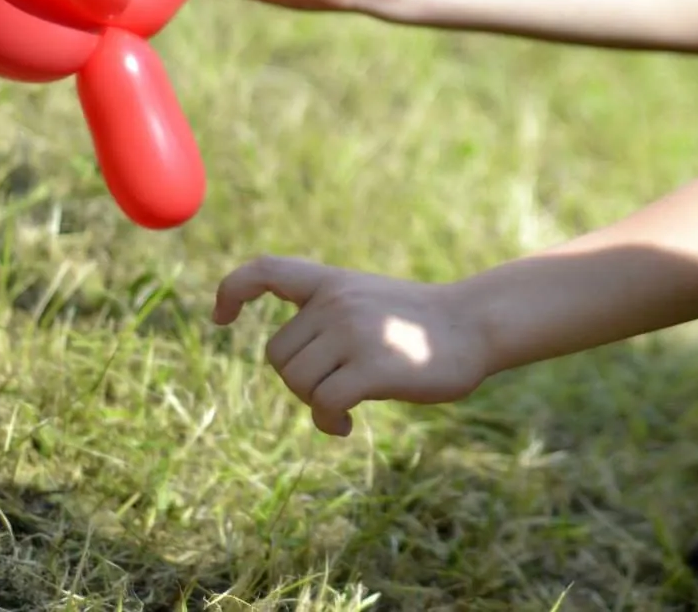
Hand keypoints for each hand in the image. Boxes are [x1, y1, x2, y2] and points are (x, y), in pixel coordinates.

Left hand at [213, 255, 492, 436]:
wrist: (476, 325)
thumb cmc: (423, 322)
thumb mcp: (369, 300)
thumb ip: (330, 314)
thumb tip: (291, 360)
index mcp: (333, 282)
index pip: (266, 270)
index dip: (233, 290)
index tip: (221, 318)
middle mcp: (337, 302)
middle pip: (278, 354)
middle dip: (298, 380)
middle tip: (332, 388)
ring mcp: (354, 333)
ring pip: (297, 382)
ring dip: (316, 402)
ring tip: (345, 405)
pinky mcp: (371, 368)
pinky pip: (323, 404)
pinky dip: (328, 422)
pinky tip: (345, 427)